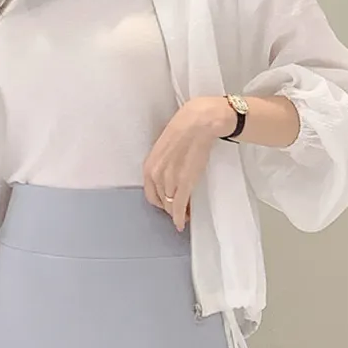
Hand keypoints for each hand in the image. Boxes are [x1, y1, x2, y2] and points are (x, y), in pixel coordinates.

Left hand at [143, 96, 235, 228]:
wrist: (198, 124)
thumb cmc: (185, 130)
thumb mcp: (165, 148)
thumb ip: (163, 164)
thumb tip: (170, 176)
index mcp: (149, 165)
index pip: (150, 193)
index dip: (159, 202)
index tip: (167, 205)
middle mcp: (155, 174)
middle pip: (161, 201)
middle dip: (169, 207)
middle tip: (178, 210)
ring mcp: (169, 180)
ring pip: (171, 205)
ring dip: (177, 212)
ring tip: (185, 214)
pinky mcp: (184, 183)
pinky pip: (180, 206)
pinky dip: (180, 218)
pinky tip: (181, 223)